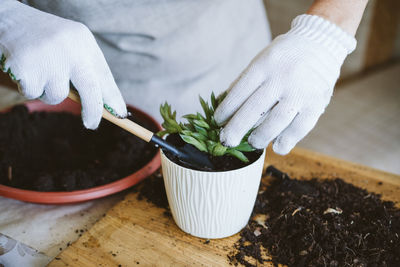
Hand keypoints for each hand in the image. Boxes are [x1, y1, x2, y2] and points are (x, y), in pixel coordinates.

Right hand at [0, 0, 126, 128]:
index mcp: (84, 42)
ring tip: (40, 72)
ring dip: (49, 92)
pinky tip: (26, 69)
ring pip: (57, 96)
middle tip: (92, 124)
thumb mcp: (72, 46)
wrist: (9, 20)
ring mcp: (47, 59)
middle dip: (93, 112)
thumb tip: (102, 105)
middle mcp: (69, 49)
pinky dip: (30, 87)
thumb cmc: (46, 38)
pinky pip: (33, 93)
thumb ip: (85, 69)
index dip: (113, 98)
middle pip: (90, 90)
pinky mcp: (26, 68)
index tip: (120, 113)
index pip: (104, 75)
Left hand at [215, 14, 355, 154]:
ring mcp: (300, 91)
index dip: (225, 110)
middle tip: (227, 141)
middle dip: (236, 129)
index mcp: (264, 64)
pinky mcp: (316, 103)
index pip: (239, 92)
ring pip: (276, 122)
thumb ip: (244, 83)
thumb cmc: (283, 57)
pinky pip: (299, 128)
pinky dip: (286, 141)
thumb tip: (222, 106)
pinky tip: (277, 146)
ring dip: (261, 137)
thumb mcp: (261, 60)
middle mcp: (282, 77)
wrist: (321, 43)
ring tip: (253, 142)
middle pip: (254, 109)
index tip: (217, 122)